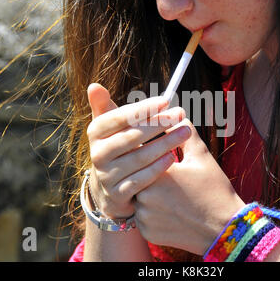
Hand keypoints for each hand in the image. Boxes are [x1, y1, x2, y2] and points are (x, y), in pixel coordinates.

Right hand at [86, 83, 191, 218]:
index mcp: (96, 133)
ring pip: (139, 157)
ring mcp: (107, 176)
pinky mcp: (118, 194)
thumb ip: (105, 107)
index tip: (165, 100)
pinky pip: (141, 180)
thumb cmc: (117, 148)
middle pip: (131, 136)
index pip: (119, 117)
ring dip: (165, 143)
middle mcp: (97, 154)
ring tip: (185, 132)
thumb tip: (94, 86)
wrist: (110, 188)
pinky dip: (158, 167)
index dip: (142, 108)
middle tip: (180, 114)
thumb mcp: (109, 128)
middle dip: (158, 124)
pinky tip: (174, 157)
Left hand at [134, 118, 245, 254]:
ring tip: (160, 184)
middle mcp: (145, 195)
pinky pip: (141, 215)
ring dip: (143, 187)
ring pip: (136, 194)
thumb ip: (184, 131)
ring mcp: (144, 216)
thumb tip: (176, 113)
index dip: (144, 145)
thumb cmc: (214, 190)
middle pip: (135, 173)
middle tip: (151, 160)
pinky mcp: (147, 231)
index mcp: (156, 172)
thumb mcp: (201, 156)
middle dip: (142, 165)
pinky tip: (163, 204)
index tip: (148, 141)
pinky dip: (148, 208)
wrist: (224, 229)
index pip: (140, 151)